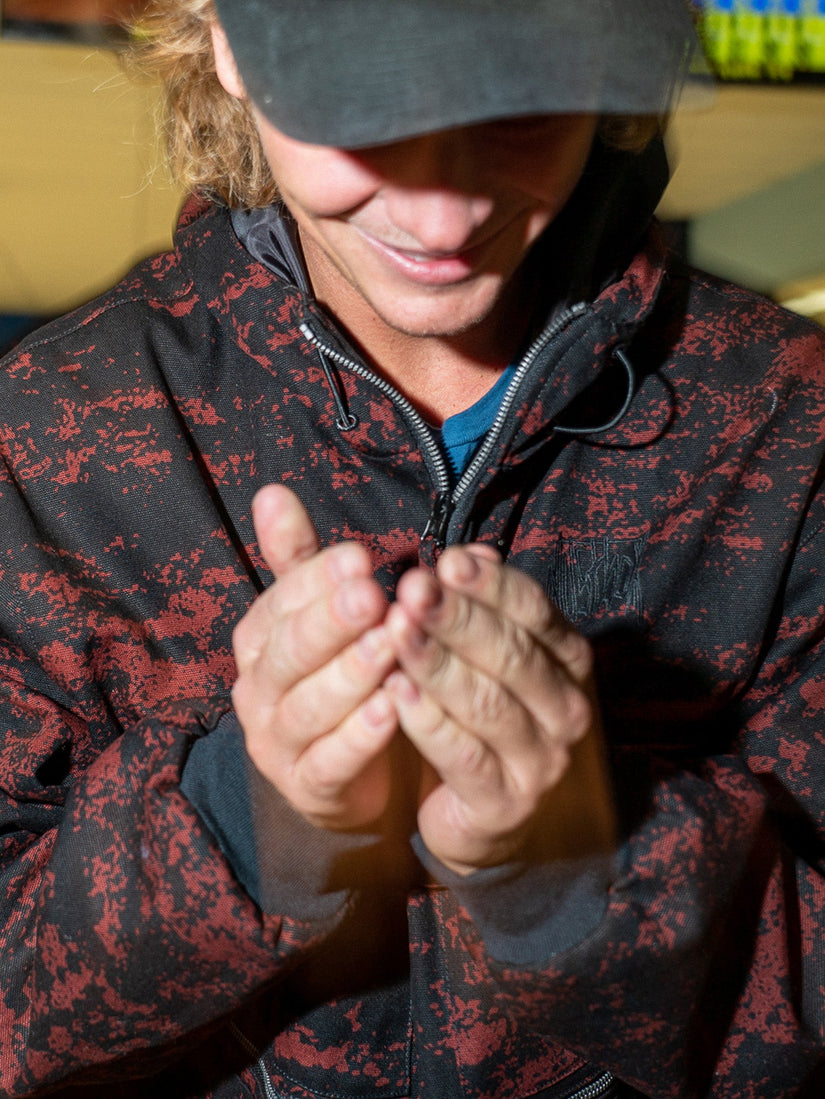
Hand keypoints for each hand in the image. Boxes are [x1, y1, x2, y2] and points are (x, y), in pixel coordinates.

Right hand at [232, 486, 398, 829]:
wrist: (355, 778)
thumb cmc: (342, 677)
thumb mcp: (322, 615)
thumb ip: (301, 560)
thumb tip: (271, 491)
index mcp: (262, 639)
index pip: (281, 601)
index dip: (318, 579)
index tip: (361, 558)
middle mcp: (259, 688)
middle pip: (289, 653)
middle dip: (330, 623)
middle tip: (372, 596)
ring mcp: (278, 743)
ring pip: (307, 707)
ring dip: (349, 675)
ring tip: (389, 648)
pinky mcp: (306, 788)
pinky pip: (329, 763)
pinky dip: (358, 738)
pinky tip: (391, 711)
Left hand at [384, 545, 615, 874]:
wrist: (486, 814)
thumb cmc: (482, 715)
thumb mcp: (489, 655)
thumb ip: (481, 604)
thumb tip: (471, 551)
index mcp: (566, 660)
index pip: (533, 611)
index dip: (490, 585)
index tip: (446, 561)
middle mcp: (565, 708)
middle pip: (511, 653)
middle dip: (457, 618)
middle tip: (412, 590)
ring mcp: (541, 760)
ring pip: (487, 703)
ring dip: (437, 663)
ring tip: (395, 631)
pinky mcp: (505, 803)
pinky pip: (463, 757)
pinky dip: (428, 722)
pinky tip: (395, 692)